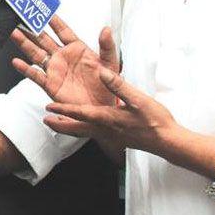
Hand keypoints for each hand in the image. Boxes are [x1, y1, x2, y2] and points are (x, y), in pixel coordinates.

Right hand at [11, 15, 117, 105]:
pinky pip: (35, 75)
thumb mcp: (110, 64)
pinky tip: (17, 62)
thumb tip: (106, 30)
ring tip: (14, 33)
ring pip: (36, 53)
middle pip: (44, 39)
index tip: (45, 10)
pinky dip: (25, 68)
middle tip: (22, 18)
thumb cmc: (106, 86)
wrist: (101, 108)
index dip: (54, 21)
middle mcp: (63, 57)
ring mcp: (55, 70)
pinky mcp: (50, 84)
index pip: (63, 31)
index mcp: (77, 49)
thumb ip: (107, 46)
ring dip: (25, 43)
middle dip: (33, 29)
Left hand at [44, 67, 177, 155]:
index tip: (48, 108)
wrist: (168, 142)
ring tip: (59, 125)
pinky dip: (83, 131)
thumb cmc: (155, 120)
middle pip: (76, 129)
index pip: (80, 114)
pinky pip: (94, 135)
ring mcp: (111, 137)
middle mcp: (105, 130)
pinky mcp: (117, 139)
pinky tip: (86, 127)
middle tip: (46, 121)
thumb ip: (118, 84)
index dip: (63, 110)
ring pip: (84, 133)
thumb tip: (101, 72)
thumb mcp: (138, 98)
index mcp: (107, 118)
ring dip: (70, 129)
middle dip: (60, 125)